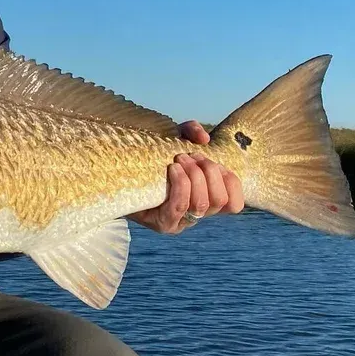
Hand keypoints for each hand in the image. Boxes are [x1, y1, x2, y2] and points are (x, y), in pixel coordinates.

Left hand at [129, 121, 243, 234]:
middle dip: (209, 172)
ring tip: (179, 159)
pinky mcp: (163, 224)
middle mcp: (197, 215)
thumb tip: (204, 139)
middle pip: (219, 200)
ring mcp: (180, 222)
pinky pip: (179, 206)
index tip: (214, 162)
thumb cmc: (153, 157)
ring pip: (201, 203)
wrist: (120, 171)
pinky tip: (172, 169)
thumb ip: (192, 131)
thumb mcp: (175, 138)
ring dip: (194, 175)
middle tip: (190, 156)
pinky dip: (181, 184)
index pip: (234, 204)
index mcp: (207, 200)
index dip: (231, 182)